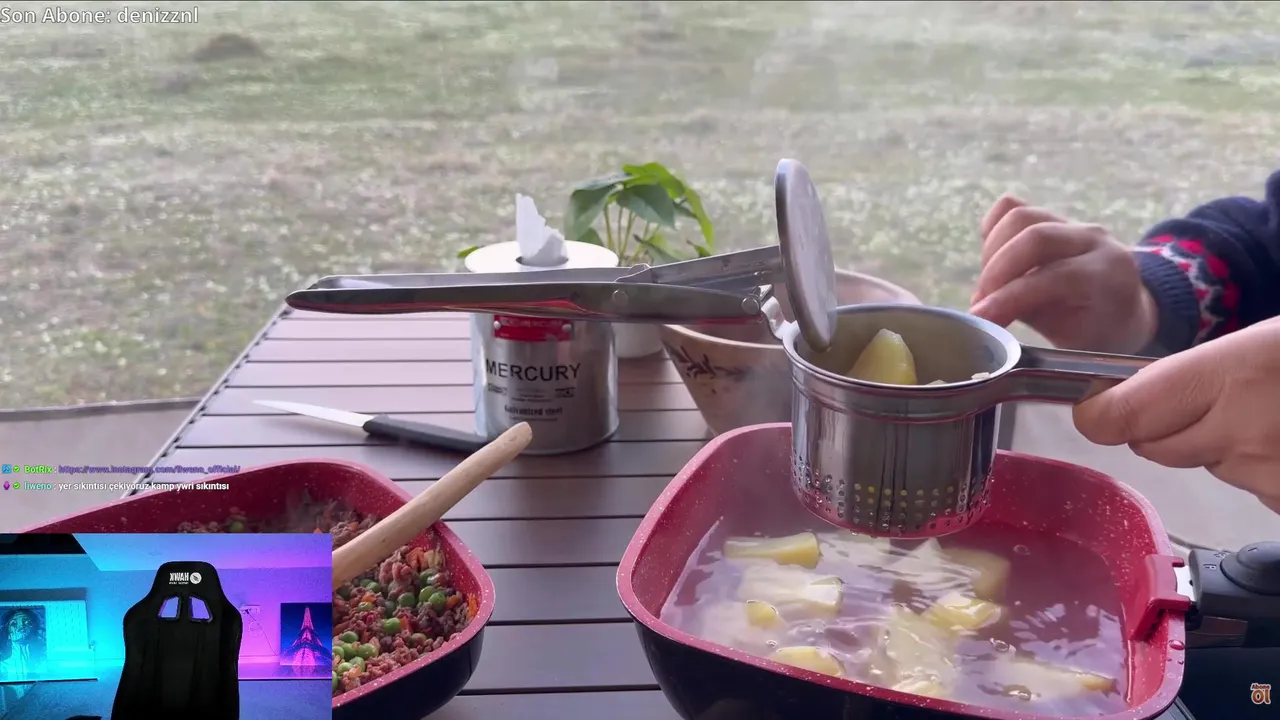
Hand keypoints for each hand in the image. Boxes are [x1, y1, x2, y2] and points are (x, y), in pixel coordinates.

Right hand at [970, 195, 1158, 353]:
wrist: (1121, 312)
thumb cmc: (1095, 333)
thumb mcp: (1069, 339)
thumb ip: (1030, 318)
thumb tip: (980, 311)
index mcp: (1109, 275)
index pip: (1054, 276)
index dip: (1010, 297)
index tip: (979, 317)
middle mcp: (1094, 240)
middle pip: (1035, 236)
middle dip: (996, 271)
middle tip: (980, 302)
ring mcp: (1073, 224)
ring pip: (1019, 216)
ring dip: (992, 252)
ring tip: (988, 285)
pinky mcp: (1051, 218)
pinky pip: (1012, 208)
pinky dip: (992, 231)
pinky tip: (991, 260)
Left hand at [1073, 317, 1279, 514]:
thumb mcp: (1257, 340)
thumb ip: (1190, 371)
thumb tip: (1132, 391)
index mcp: (1228, 375)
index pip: (1123, 415)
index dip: (1099, 415)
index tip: (1095, 408)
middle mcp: (1241, 432)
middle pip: (1155, 448)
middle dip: (1166, 428)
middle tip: (1210, 401)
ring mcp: (1266, 475)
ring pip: (1206, 467)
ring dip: (1222, 448)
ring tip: (1268, 415)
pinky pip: (1249, 488)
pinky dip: (1260, 468)